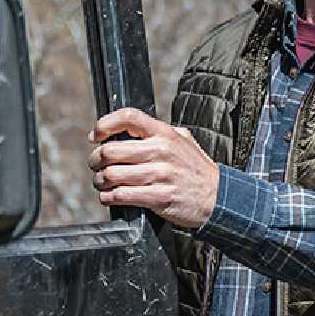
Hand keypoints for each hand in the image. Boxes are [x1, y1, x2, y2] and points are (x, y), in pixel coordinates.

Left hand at [87, 108, 218, 228]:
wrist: (218, 198)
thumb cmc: (196, 170)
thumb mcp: (183, 141)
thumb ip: (158, 133)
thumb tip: (128, 129)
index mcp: (164, 134)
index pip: (128, 117)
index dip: (105, 125)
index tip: (95, 136)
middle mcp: (161, 152)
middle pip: (111, 151)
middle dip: (96, 160)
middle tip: (95, 165)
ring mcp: (160, 176)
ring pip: (112, 175)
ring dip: (100, 181)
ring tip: (102, 183)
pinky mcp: (158, 198)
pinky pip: (122, 196)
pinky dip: (109, 198)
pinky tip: (110, 197)